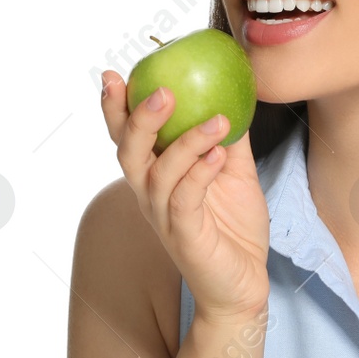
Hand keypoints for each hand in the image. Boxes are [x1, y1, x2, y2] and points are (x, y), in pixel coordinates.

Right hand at [99, 70, 269, 320]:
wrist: (244, 283)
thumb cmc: (233, 227)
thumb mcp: (235, 171)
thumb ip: (229, 136)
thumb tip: (233, 93)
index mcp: (156, 175)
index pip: (128, 137)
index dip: (116, 108)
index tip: (114, 74)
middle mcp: (151, 195)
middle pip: (130, 152)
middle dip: (139, 119)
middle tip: (161, 91)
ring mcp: (164, 217)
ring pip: (159, 174)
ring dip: (185, 142)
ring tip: (216, 119)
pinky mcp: (185, 237)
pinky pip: (185, 201)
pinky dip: (199, 174)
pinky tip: (217, 155)